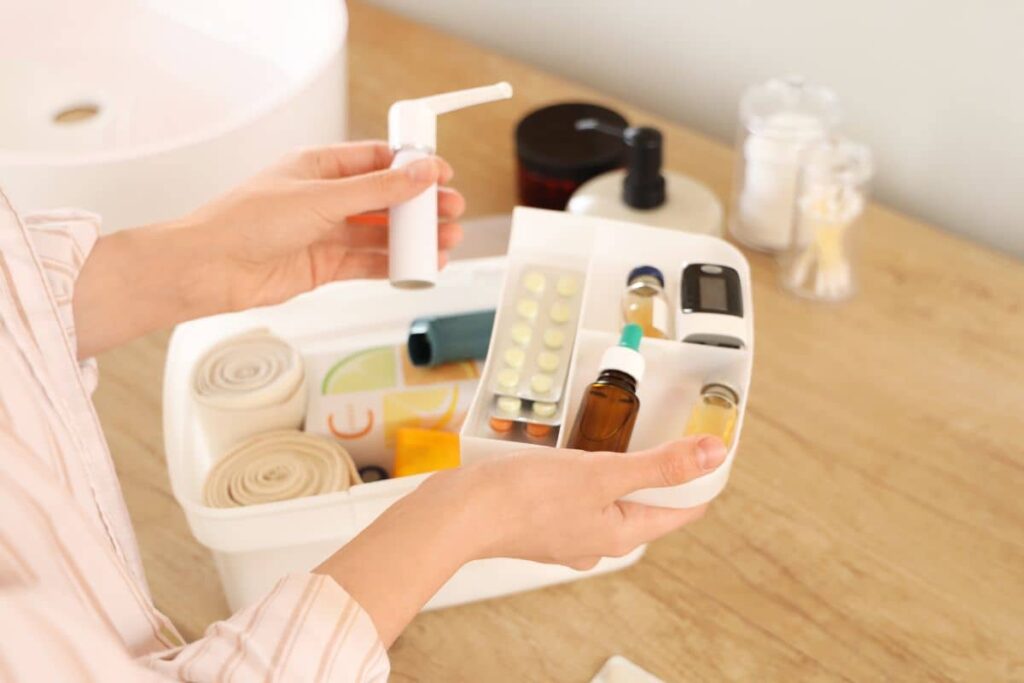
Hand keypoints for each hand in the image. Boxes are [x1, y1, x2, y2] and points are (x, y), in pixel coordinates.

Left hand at [186, 141, 464, 312]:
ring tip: (446, 242)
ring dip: (413, 238)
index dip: (413, 167)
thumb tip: (420, 173)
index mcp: (320, 167)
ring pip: (381, 233)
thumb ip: (377, 189)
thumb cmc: (247, 222)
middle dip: (420, 206)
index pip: (377, 160)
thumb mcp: (322, 198)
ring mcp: (325, 233)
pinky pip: (368, 263)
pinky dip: (395, 264)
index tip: (442, 174)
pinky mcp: (324, 266)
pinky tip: (418, 265)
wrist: (210, 269)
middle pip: (385, 198)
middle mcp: (325, 198)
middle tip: (452, 212)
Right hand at [449, 435, 725, 568]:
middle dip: (655, 470)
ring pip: (609, 499)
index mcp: (622, 535)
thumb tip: (713, 455)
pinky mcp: (542, 523)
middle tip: (658, 431)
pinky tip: (570, 457)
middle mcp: (598, 542)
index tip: (704, 445)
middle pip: (646, 503)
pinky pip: (578, 498)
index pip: (681, 510)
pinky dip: (583, 475)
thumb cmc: (524, 496)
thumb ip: (659, 465)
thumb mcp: (603, 472)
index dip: (699, 477)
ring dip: (616, 470)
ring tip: (612, 438)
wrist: (461, 512)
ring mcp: (568, 535)